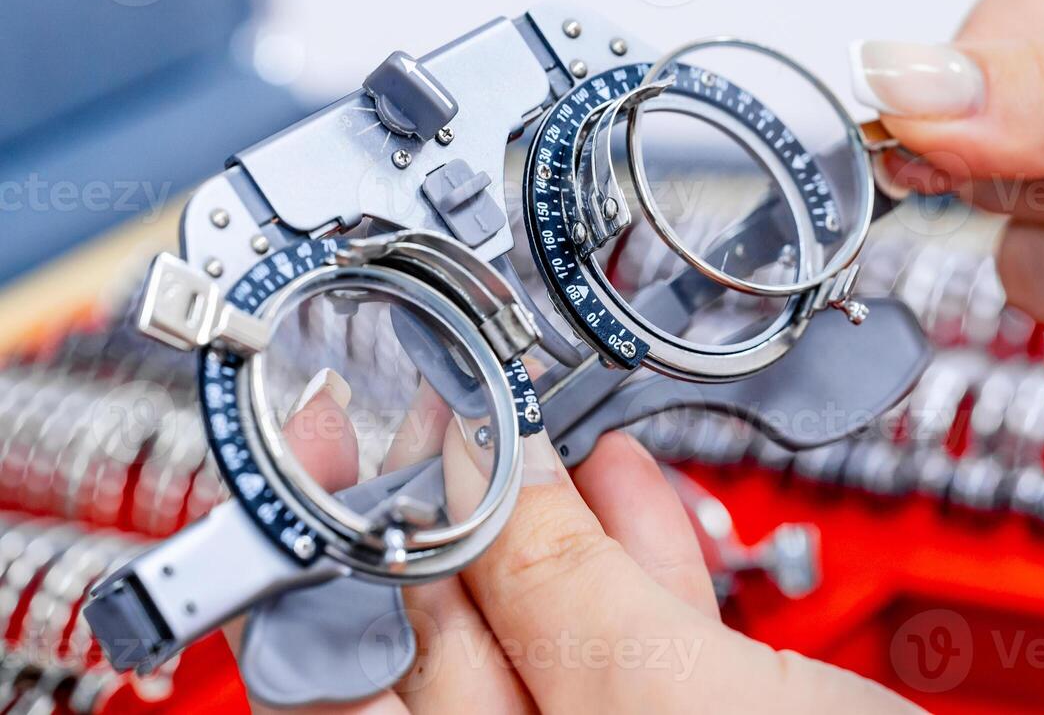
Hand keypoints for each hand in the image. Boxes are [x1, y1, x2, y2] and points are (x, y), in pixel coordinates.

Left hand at [233, 371, 917, 713]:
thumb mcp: (655, 693)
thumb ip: (551, 577)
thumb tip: (477, 459)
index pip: (349, 650)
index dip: (342, 527)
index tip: (349, 427)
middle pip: (445, 624)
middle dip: (454, 501)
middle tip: (449, 404)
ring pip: (542, 624)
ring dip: (548, 515)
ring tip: (546, 429)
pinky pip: (625, 639)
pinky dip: (628, 556)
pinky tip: (633, 486)